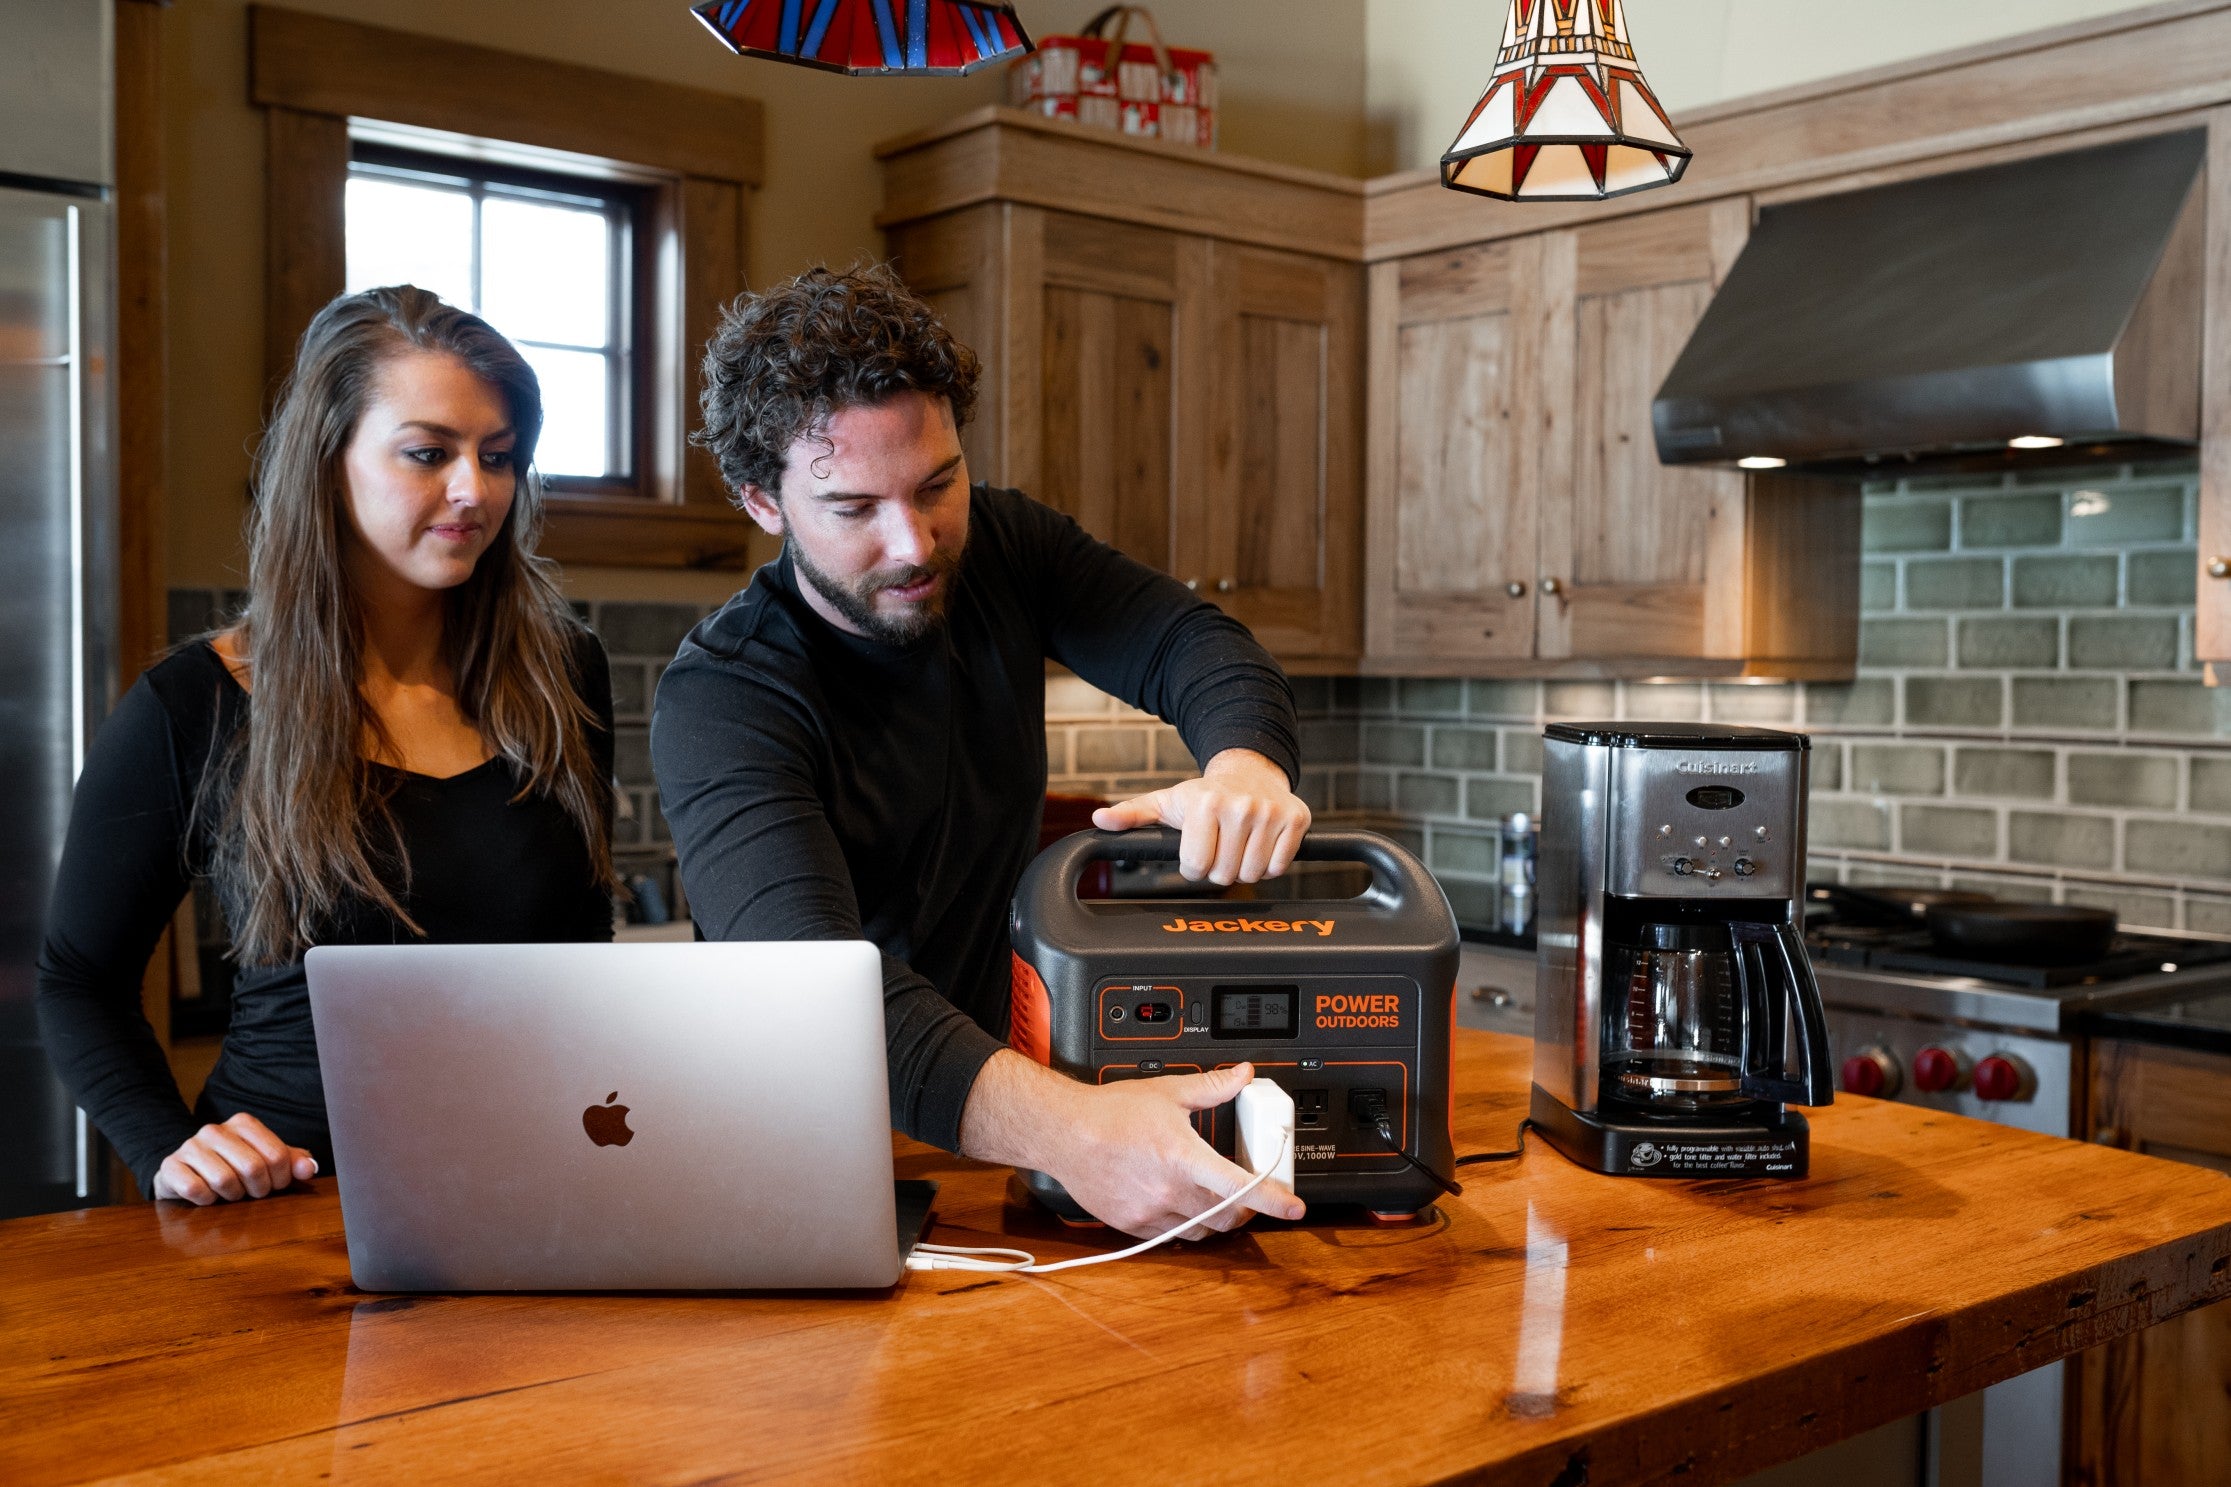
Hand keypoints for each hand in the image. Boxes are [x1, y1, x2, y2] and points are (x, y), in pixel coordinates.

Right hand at [152, 1113, 316, 1204]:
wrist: (185, 1173)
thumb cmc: (232, 1167)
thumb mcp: (266, 1161)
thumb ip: (292, 1162)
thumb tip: (309, 1168)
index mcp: (243, 1123)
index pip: (277, 1156)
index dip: (281, 1179)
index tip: (275, 1185)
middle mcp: (215, 1129)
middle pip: (253, 1168)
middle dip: (258, 1189)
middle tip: (252, 1193)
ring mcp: (190, 1146)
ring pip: (224, 1180)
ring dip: (232, 1196)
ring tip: (229, 1193)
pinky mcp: (170, 1166)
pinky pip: (196, 1190)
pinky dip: (207, 1200)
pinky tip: (207, 1196)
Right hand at [959, 1052, 1303, 1239]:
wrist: (1063, 1132)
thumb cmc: (1109, 1112)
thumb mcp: (1167, 1092)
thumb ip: (1212, 1087)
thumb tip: (1242, 1075)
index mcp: (1183, 1156)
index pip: (1242, 1187)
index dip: (1275, 1200)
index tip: (1295, 1207)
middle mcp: (1169, 1189)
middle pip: (1226, 1216)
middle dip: (1244, 1209)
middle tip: (1247, 1195)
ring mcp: (1150, 1211)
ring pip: (1200, 1231)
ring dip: (1215, 1220)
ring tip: (1214, 1201)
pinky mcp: (1133, 1224)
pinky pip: (1170, 1237)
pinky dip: (1183, 1226)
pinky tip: (1181, 1206)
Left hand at [1091, 747, 1310, 884]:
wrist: (1250, 771)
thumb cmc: (1204, 793)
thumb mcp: (1166, 802)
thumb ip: (1132, 815)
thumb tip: (1100, 821)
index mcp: (1205, 803)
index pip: (1195, 867)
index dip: (1193, 865)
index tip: (1197, 849)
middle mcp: (1240, 806)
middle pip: (1224, 874)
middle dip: (1219, 867)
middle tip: (1220, 845)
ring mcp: (1271, 813)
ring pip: (1253, 874)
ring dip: (1244, 867)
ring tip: (1239, 845)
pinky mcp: (1297, 820)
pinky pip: (1280, 867)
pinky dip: (1271, 864)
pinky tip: (1260, 844)